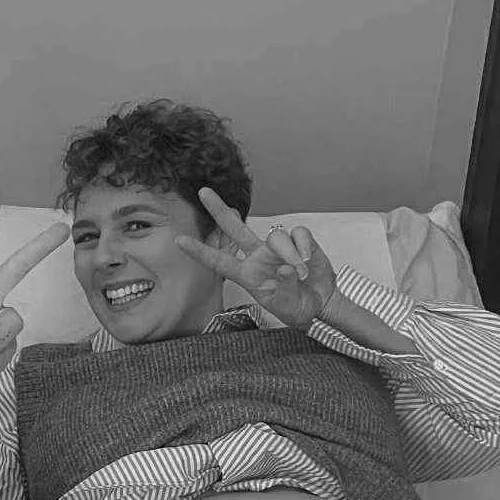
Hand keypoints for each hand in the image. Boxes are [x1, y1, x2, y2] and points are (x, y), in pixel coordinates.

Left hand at [175, 188, 336, 331]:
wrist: (319, 304)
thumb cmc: (296, 307)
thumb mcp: (285, 305)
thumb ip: (284, 287)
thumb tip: (286, 267)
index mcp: (247, 274)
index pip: (219, 261)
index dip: (200, 252)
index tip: (179, 241)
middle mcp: (257, 257)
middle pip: (234, 228)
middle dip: (218, 209)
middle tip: (202, 191)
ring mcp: (276, 247)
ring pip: (277, 236)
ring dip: (290, 254)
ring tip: (300, 274)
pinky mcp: (299, 241)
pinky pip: (298, 233)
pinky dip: (303, 246)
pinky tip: (307, 259)